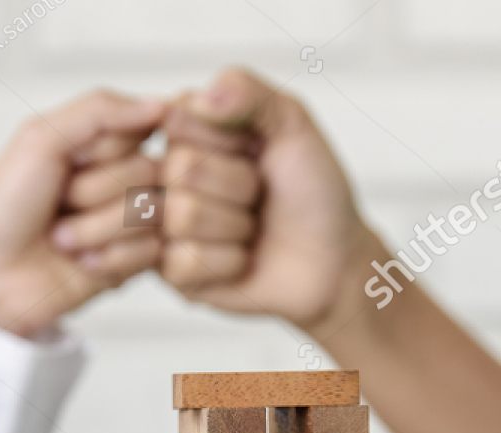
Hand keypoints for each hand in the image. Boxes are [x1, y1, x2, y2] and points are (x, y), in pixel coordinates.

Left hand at [0, 91, 165, 337]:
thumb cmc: (3, 208)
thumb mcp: (40, 140)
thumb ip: (99, 111)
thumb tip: (162, 103)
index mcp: (99, 144)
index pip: (141, 127)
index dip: (103, 148)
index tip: (66, 162)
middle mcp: (121, 180)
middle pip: (148, 171)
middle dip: (93, 192)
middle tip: (58, 208)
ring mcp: (130, 223)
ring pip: (151, 212)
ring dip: (96, 229)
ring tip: (61, 240)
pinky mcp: (134, 263)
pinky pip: (151, 251)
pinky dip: (109, 258)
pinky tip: (81, 264)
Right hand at [158, 66, 374, 333]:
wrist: (333, 259)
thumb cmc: (312, 191)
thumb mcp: (291, 124)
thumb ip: (248, 91)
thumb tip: (201, 97)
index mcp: (188, 132)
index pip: (179, 122)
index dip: (230, 140)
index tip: (255, 150)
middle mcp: (168, 177)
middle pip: (181, 169)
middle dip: (239, 185)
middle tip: (258, 195)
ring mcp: (166, 226)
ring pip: (183, 216)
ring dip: (236, 225)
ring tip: (251, 227)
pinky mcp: (172, 273)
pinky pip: (187, 262)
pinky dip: (229, 262)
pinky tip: (241, 259)